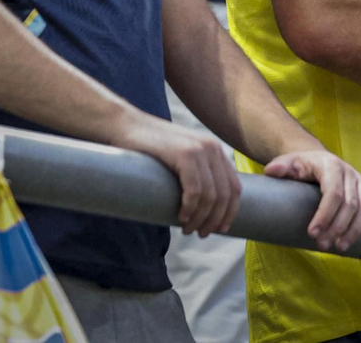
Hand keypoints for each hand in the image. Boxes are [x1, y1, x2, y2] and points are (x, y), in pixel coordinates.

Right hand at [115, 116, 241, 237]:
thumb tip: (203, 208)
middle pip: (225, 195)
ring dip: (201, 218)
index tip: (220, 229)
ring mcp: (199, 149)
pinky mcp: (183, 153)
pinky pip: (195, 189)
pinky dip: (190, 208)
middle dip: (215, 219)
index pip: (235, 187)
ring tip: (187, 229)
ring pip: (210, 195)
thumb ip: (194, 174)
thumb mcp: (179, 159)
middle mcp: (213, 148)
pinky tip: (182, 217)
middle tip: (201, 234)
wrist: (125, 125)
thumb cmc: (149, 149)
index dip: (230, 212)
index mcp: (215, 151)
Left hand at [265, 149, 360, 251]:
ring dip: (354, 231)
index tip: (312, 233)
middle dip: (337, 228)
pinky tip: (352, 239)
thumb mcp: (290, 163)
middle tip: (322, 245)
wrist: (320, 160)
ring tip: (339, 248)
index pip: (333, 193)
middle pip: (350, 204)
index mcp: (331, 165)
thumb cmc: (302, 166)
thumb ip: (280, 167)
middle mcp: (350, 173)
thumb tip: (271, 171)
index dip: (325, 215)